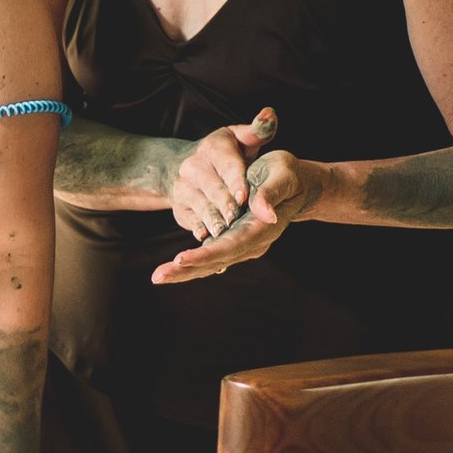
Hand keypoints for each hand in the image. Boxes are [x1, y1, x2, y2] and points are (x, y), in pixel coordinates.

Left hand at [151, 149, 322, 283]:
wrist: (295, 185)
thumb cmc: (286, 175)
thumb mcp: (281, 176)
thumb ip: (270, 194)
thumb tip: (265, 215)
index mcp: (261, 228)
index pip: (231, 245)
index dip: (206, 254)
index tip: (181, 259)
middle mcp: (253, 243)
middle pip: (217, 260)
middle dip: (186, 270)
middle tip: (158, 277)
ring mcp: (243, 245)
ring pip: (211, 263)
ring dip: (184, 271)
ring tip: (158, 277)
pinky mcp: (234, 242)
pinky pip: (211, 257)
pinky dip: (191, 264)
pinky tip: (172, 271)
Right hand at [168, 107, 277, 241]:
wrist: (186, 167)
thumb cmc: (226, 153)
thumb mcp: (240, 138)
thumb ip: (258, 131)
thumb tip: (270, 114)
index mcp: (211, 148)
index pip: (227, 166)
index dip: (236, 182)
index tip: (245, 196)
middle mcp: (192, 167)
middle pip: (213, 189)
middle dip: (226, 205)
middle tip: (238, 218)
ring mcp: (183, 189)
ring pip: (201, 207)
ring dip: (214, 221)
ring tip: (226, 233)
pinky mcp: (180, 208)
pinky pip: (191, 220)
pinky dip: (201, 229)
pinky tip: (210, 238)